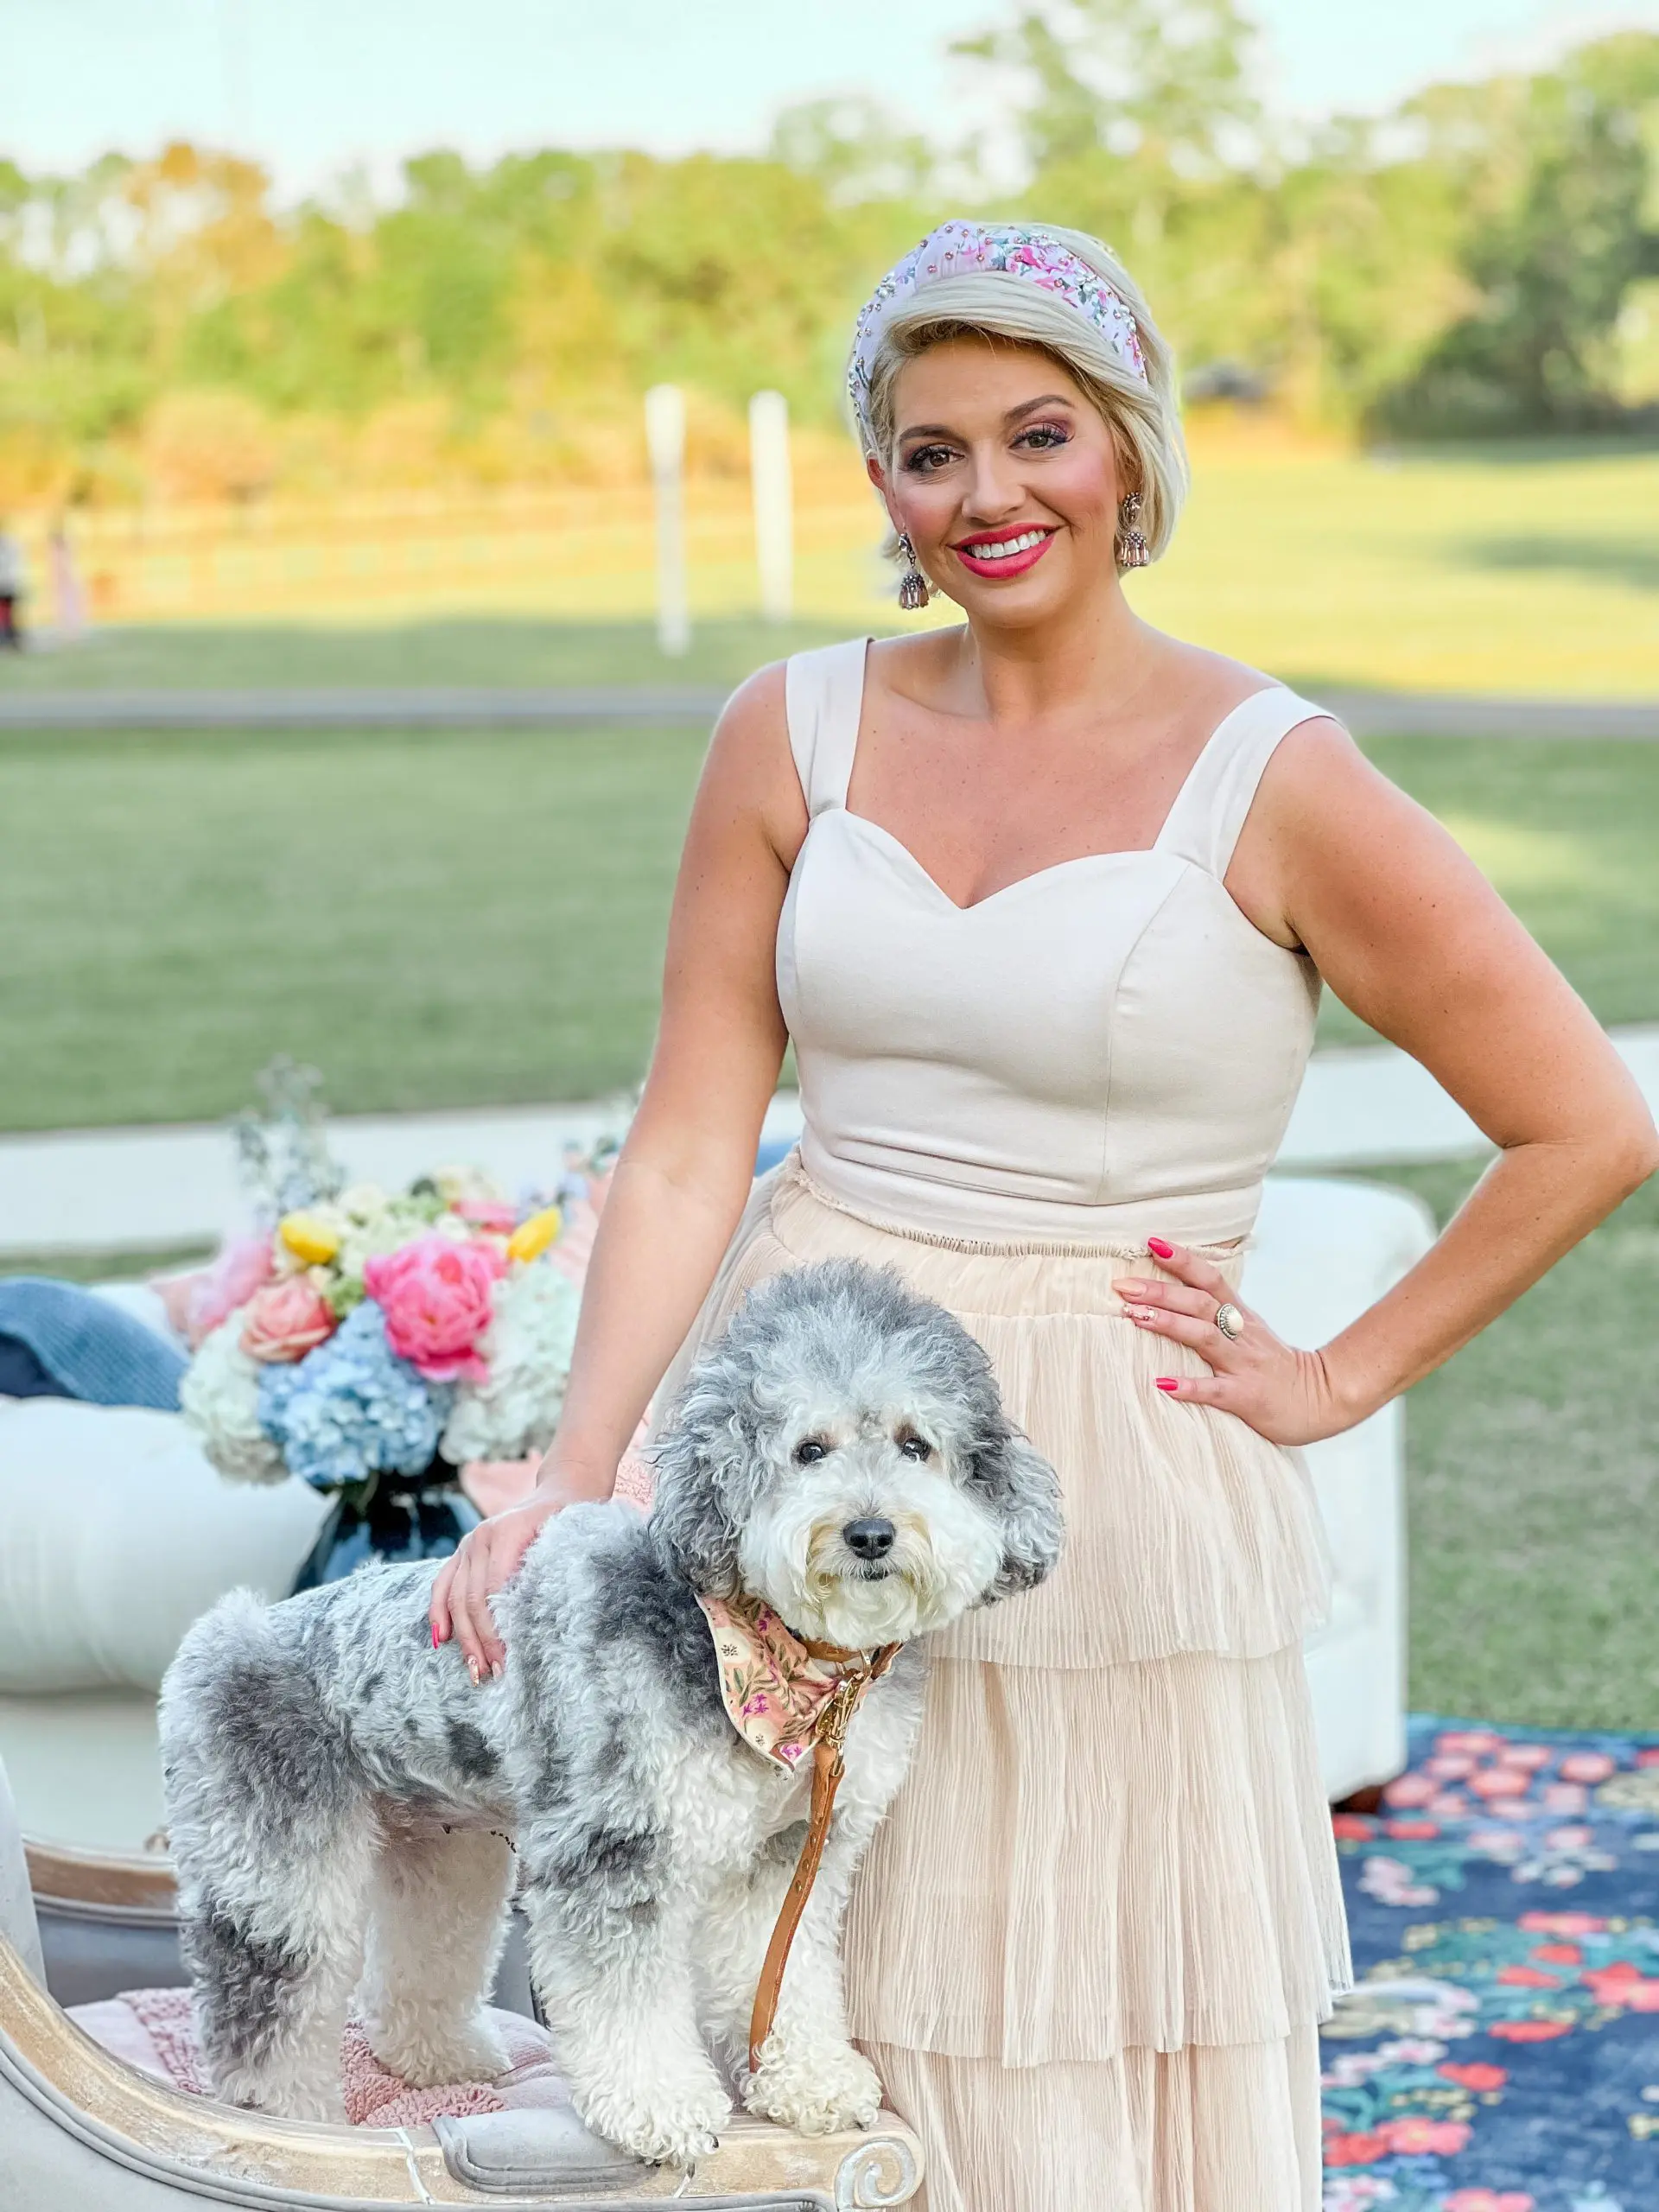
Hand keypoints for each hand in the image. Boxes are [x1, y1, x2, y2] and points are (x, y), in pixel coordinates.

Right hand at [430, 1491, 564, 1682]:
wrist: (559, 1492)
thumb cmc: (569, 1521)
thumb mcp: (568, 1539)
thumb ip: (553, 1569)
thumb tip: (541, 1619)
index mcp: (506, 1532)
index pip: (492, 1589)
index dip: (497, 1627)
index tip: (508, 1658)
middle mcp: (481, 1537)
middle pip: (471, 1597)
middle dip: (480, 1639)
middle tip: (492, 1673)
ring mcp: (468, 1544)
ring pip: (454, 1596)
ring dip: (462, 1636)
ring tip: (473, 1669)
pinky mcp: (462, 1552)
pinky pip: (443, 1583)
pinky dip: (438, 1613)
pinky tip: (441, 1640)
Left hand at [1111, 1238, 1361, 1447]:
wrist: (1323, 1399)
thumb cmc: (1276, 1366)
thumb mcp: (1250, 1330)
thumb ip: (1219, 1313)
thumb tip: (1176, 1294)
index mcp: (1241, 1316)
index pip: (1210, 1278)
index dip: (1182, 1259)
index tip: (1150, 1242)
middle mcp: (1242, 1334)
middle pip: (1200, 1303)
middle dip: (1161, 1291)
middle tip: (1123, 1285)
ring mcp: (1244, 1364)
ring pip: (1205, 1337)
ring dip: (1169, 1324)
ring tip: (1135, 1316)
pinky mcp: (1246, 1397)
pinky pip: (1215, 1390)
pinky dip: (1189, 1386)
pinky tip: (1163, 1383)